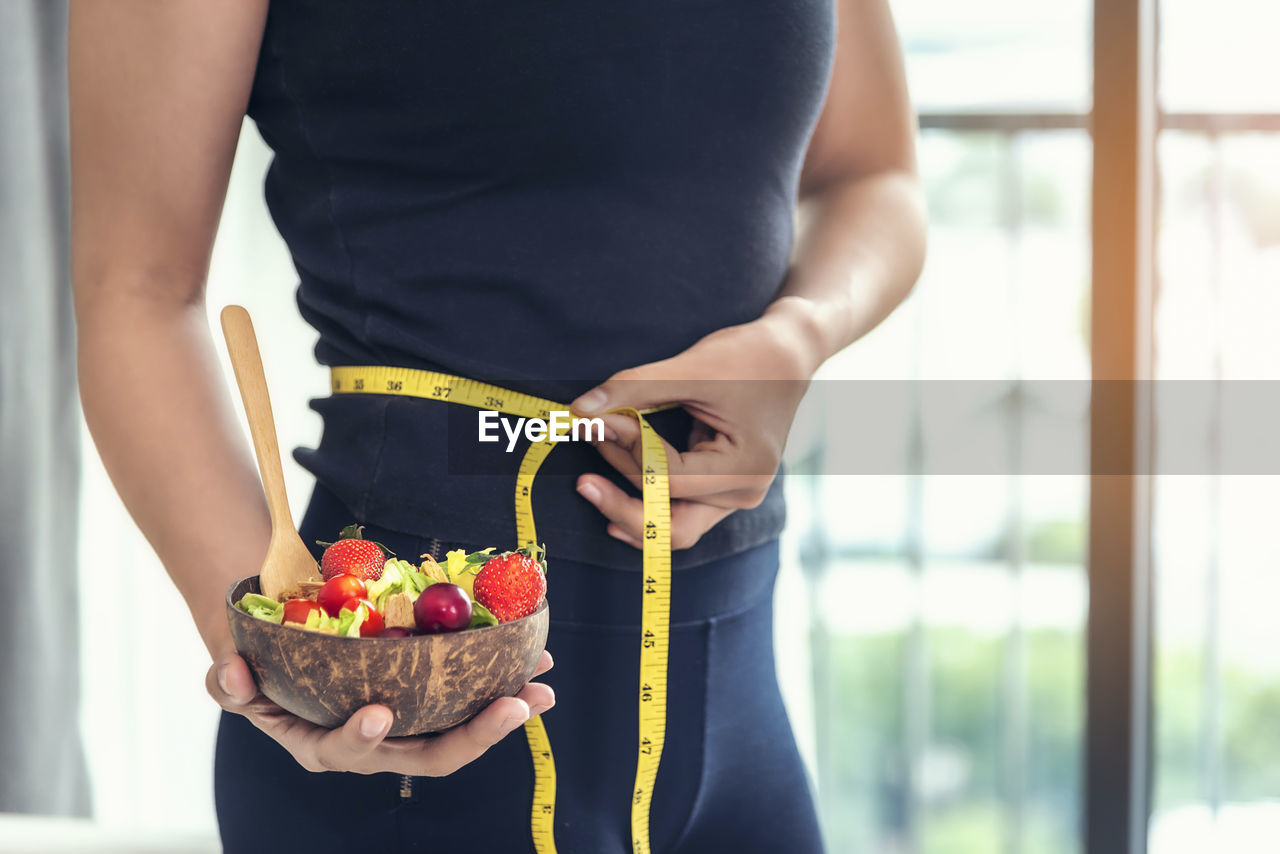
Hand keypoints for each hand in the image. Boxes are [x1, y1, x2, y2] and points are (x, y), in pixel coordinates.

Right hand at [206, 646, 554, 774]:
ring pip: (462, 732)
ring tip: (544, 689)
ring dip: (505, 713)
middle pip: (430, 755)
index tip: (377, 711)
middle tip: (516, 707)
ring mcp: (408, 728)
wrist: (285, 654)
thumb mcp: (232, 676)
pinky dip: (504, 684)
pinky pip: (471, 700)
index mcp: (325, 744)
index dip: (361, 736)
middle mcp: (375, 747)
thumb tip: (231, 670)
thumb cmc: (258, 669)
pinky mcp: (430, 704)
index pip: (346, 750)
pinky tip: (536, 663)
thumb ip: (228, 681)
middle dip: (477, 736)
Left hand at [570, 298, 821, 549]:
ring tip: (591, 479)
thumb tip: (580, 411)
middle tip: (582, 480)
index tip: (596, 421)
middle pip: (672, 526)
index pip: (670, 478)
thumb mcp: (691, 368)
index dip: (628, 451)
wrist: (786, 355)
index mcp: (745, 468)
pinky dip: (644, 506)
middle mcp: (743, 493)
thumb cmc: (747, 357)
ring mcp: (734, 497)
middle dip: (621, 504)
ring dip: (630, 505)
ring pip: (672, 528)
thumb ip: (634, 390)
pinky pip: (677, 513)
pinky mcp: (720, 491)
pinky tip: (612, 502)